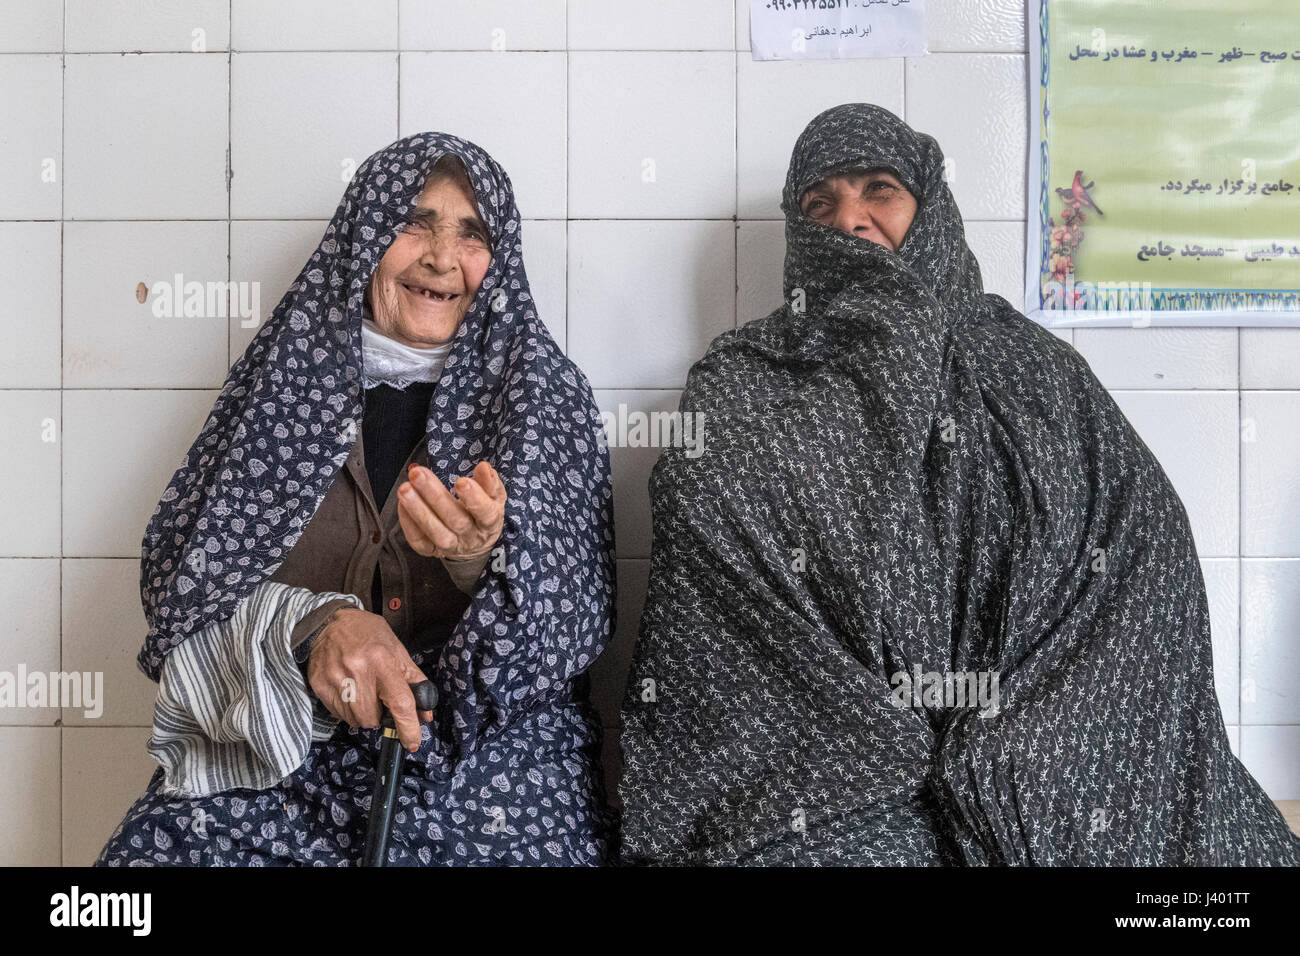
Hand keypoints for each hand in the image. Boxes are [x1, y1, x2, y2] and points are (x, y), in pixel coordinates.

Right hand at [306, 607, 431, 751]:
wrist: (329, 622)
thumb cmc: (368, 635)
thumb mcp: (398, 651)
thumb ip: (414, 682)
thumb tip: (424, 715)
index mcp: (382, 661)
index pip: (400, 702)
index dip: (409, 727)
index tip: (413, 742)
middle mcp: (357, 671)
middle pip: (373, 718)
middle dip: (379, 715)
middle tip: (378, 697)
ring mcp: (335, 680)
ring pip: (355, 720)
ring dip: (363, 713)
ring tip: (362, 690)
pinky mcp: (319, 686)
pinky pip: (338, 715)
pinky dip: (347, 710)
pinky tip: (348, 689)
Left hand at [397, 460, 504, 559]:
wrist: (473, 545)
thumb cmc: (482, 513)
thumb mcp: (493, 498)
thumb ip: (490, 483)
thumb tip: (484, 467)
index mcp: (489, 523)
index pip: (485, 513)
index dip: (474, 499)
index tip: (461, 482)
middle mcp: (470, 537)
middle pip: (455, 520)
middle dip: (435, 496)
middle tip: (418, 474)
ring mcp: (451, 546)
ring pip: (435, 532)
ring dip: (417, 509)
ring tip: (405, 488)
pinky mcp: (431, 551)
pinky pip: (418, 540)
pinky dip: (408, 522)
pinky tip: (402, 502)